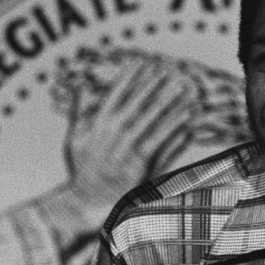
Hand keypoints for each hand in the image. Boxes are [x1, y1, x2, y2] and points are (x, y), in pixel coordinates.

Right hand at [63, 58, 198, 214]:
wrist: (87, 202)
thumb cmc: (82, 169)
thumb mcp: (74, 138)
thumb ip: (78, 111)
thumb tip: (80, 86)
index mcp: (98, 125)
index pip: (116, 95)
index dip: (130, 77)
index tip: (143, 62)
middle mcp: (114, 136)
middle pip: (138, 105)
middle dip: (153, 86)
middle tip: (168, 69)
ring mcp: (129, 151)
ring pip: (153, 123)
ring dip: (170, 105)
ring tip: (184, 90)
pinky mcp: (143, 167)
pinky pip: (163, 146)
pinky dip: (176, 134)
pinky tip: (190, 122)